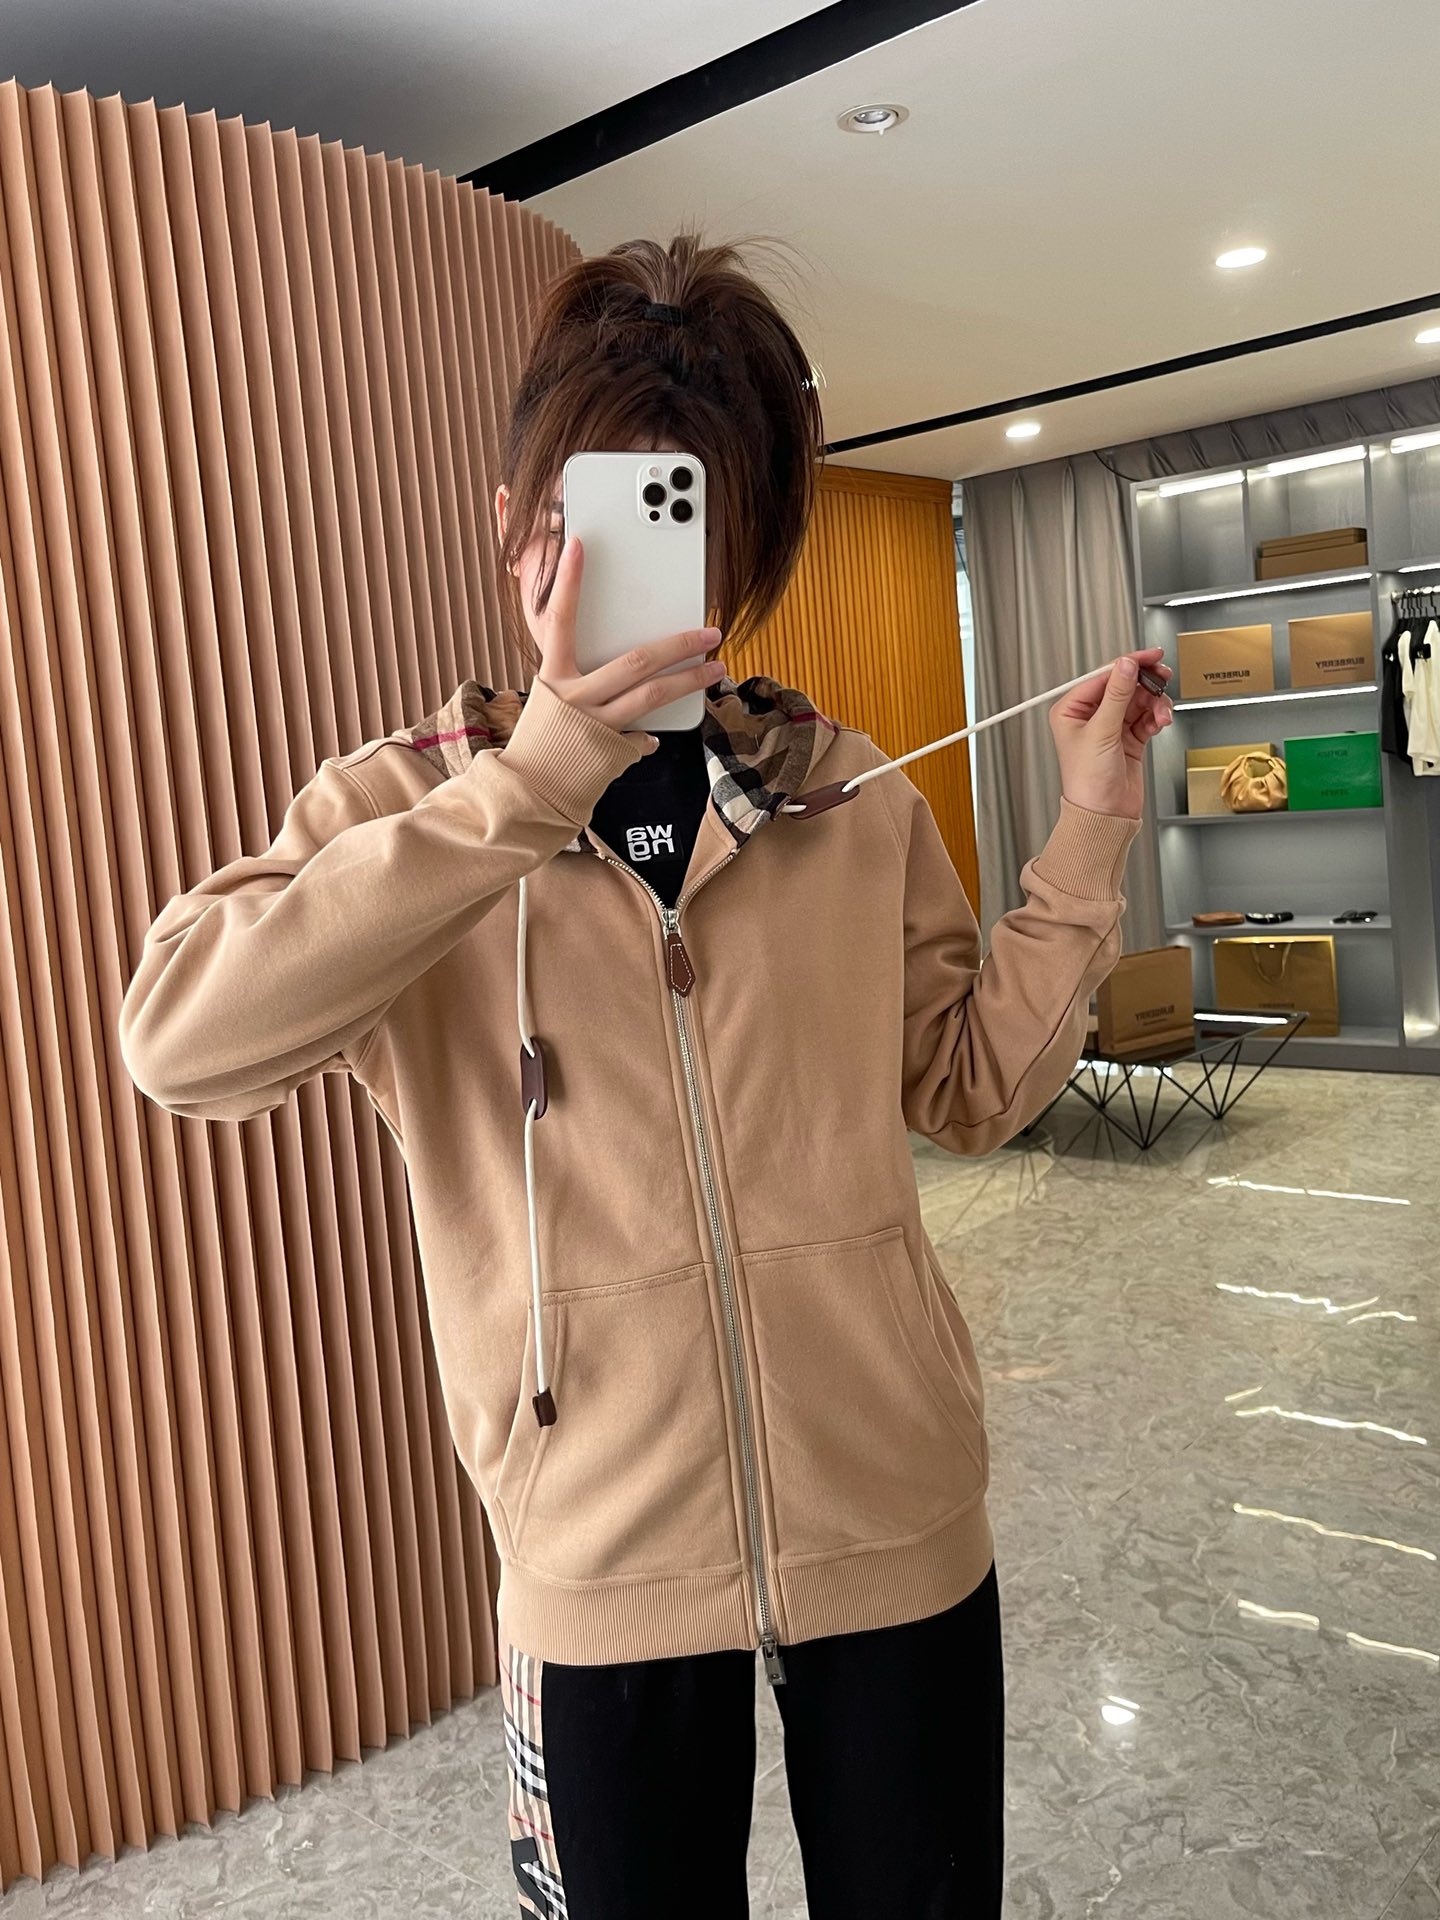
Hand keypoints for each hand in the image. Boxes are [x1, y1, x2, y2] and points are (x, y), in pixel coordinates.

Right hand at [533, 537, 723, 753]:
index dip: (568, 582)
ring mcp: (596, 726)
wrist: (528, 790)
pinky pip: (644, 737)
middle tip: (709, 631)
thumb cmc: (540, 740)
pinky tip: (655, 735)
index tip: (578, 545)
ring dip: (690, 681)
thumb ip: (575, 678)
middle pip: (635, 661)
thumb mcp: (548, 699)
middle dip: (678, 643)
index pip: (560, 619)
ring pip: (653, 696)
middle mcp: (575, 698)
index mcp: (553, 677)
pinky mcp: (611, 753)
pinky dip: (651, 735)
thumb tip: (611, 667)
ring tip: (716, 669)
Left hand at [1048, 648, 1173, 819]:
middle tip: (1162, 679)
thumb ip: (1117, 695)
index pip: (1102, 677)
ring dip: (1154, 704)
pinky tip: (1159, 722)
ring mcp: (1110, 727)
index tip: (1149, 657)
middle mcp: (1089, 717)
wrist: (1104, 815)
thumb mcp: (1102, 731)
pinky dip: (1155, 717)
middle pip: (1123, 685)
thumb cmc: (1088, 782)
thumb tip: (1126, 665)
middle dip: (1145, 684)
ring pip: (1138, 701)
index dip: (1127, 664)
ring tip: (1161, 713)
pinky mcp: (1128, 739)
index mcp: (1071, 710)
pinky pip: (1146, 716)